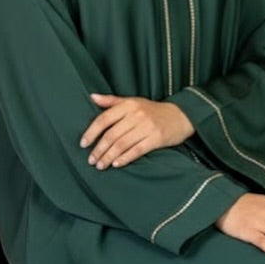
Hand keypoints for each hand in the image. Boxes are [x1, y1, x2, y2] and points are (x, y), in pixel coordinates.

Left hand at [80, 93, 194, 168]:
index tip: (83, 144)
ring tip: (101, 165)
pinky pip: (137, 150)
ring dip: (109, 156)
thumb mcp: (133, 101)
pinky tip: (116, 164)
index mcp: (128, 105)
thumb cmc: (153, 110)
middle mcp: (136, 115)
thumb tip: (92, 97)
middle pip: (112, 135)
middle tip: (91, 160)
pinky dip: (125, 158)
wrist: (181, 116)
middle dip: (99, 149)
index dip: (92, 132)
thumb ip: (112, 101)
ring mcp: (147, 127)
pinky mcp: (156, 139)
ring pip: (122, 144)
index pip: (104, 119)